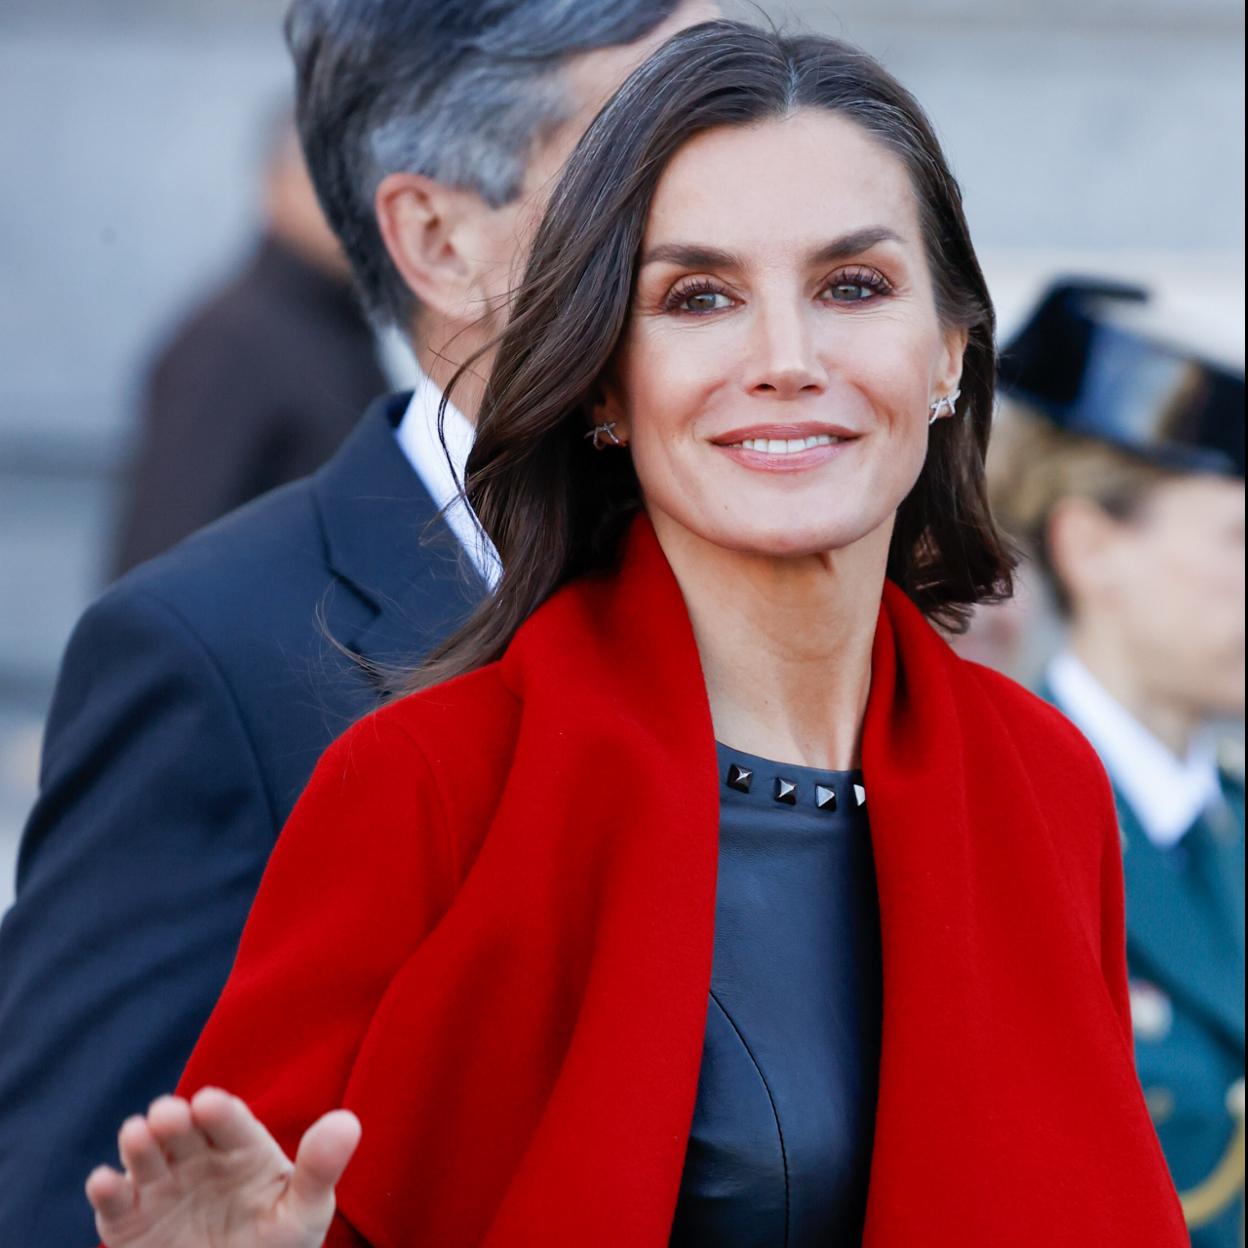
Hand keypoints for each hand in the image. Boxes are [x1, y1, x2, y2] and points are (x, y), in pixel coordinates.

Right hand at [86, 1087, 360, 1247]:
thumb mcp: (304, 1212)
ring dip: (138, 1141)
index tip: (211, 1104)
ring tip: (139, 1135)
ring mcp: (162, 1186)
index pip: (230, 1119)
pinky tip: (105, 1182)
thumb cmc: (278, 1245)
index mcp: (242, 1146)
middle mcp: (198, 1157)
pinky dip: (105, 1189)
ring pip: (144, 1153)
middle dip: (173, 1116)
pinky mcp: (129, 1221)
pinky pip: (113, 1201)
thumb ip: (320, 1169)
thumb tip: (349, 1121)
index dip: (219, 1111)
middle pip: (181, 1127)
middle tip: (171, 1116)